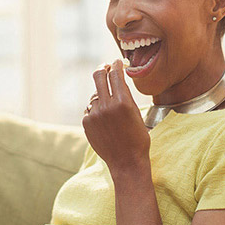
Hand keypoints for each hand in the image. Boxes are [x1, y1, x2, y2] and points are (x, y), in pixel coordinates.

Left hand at [83, 60, 150, 174]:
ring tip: (111, 110)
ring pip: (95, 95)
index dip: (116, 65)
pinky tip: (105, 122)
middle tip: (106, 68)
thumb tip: (117, 77)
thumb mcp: (137, 113)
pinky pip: (90, 109)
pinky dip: (97, 111)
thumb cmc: (137, 138)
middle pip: (98, 76)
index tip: (116, 62)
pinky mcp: (87, 122)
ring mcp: (94, 114)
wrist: (127, 162)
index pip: (115, 74)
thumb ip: (125, 94)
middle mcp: (106, 106)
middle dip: (103, 69)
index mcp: (123, 102)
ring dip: (101, 96)